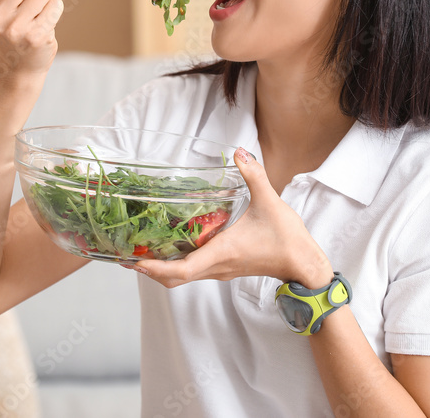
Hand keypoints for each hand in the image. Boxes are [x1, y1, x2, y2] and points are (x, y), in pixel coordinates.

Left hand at [132, 148, 334, 288]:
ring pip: (182, 277)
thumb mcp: (270, 202)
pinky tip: (171, 244)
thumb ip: (254, 174)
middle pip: (174, 278)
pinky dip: (176, 263)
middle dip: (148, 269)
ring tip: (141, 248)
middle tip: (126, 254)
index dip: (155, 268)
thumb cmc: (287, 239)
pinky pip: (194, 270)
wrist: (303, 265)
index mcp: (221, 253)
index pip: (181, 270)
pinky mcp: (226, 268)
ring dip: (160, 267)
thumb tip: (239, 152)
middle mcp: (217, 266)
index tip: (134, 260)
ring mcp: (220, 270)